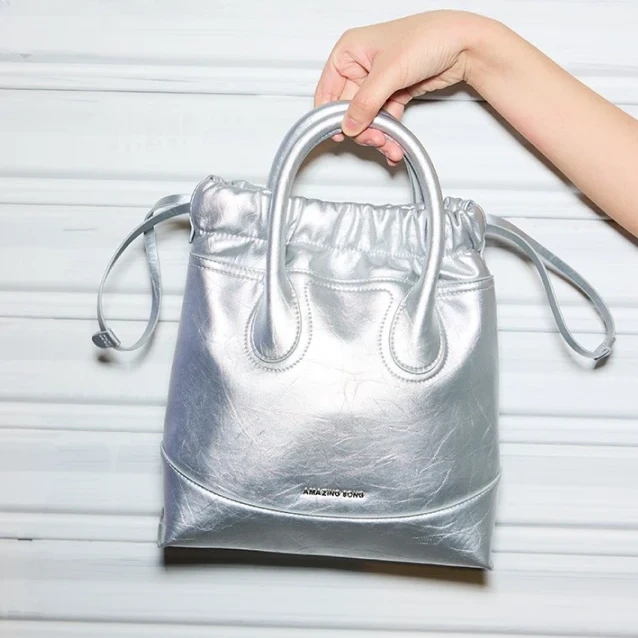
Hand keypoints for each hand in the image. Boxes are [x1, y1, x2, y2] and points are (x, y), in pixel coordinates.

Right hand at [314, 10, 485, 164]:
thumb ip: (366, 102)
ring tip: (391, 146)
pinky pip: (385, 120)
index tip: (339, 135)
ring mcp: (378, 82)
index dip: (330, 115)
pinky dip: (390, 134)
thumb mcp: (390, 72)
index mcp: (350, 51)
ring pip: (368, 119)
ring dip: (378, 136)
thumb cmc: (429, 37)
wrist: (465, 44)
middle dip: (362, 129)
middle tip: (376, 140)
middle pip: (349, 110)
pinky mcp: (394, 94)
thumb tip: (349, 125)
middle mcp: (361, 66)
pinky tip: (395, 145)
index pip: (327, 91)